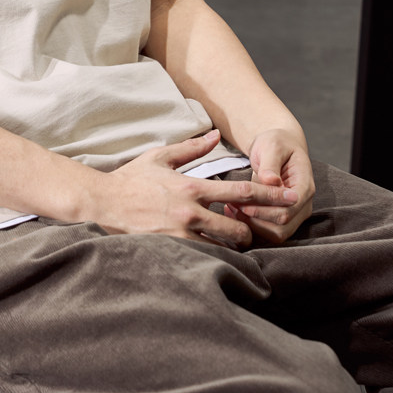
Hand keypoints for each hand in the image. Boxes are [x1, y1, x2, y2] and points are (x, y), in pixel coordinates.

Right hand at [93, 129, 299, 247]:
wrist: (102, 202)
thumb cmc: (132, 179)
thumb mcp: (161, 157)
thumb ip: (192, 148)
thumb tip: (215, 135)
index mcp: (192, 187)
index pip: (241, 191)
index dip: (270, 195)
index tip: (290, 196)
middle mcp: (191, 212)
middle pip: (239, 227)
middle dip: (250, 230)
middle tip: (249, 228)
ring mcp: (181, 234)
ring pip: (224, 247)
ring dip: (233, 246)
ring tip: (232, 242)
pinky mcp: (171, 250)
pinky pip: (204, 258)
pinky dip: (214, 256)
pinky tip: (216, 255)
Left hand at [224, 127, 314, 244]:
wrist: (278, 149)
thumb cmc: (275, 144)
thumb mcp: (271, 146)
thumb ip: (270, 164)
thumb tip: (271, 180)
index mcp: (305, 186)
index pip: (289, 209)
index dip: (265, 210)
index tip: (243, 201)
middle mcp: (303, 205)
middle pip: (282, 227)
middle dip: (255, 219)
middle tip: (231, 204)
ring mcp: (295, 215)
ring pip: (276, 235)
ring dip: (251, 226)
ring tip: (230, 207)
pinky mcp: (282, 220)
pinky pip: (268, 233)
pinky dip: (250, 228)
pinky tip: (232, 213)